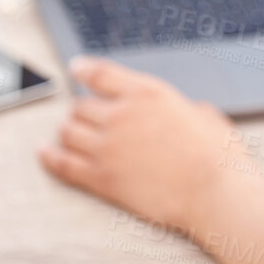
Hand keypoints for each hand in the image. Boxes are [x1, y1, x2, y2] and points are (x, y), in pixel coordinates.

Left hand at [38, 55, 241, 231]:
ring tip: (71, 135)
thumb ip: (186, 109)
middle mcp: (122, 115)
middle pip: (81, 105)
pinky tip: (44, 153)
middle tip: (86, 117)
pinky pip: (63, 164)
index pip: (102, 74)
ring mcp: (108, 147)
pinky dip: (50, 157)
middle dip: (83, 111)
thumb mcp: (206, 115)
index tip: (76, 69)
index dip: (85, 70)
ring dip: (69, 132)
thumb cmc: (219, 157)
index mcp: (148, 93)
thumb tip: (187, 112)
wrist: (215, 193)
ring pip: (69, 131)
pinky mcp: (102, 178)